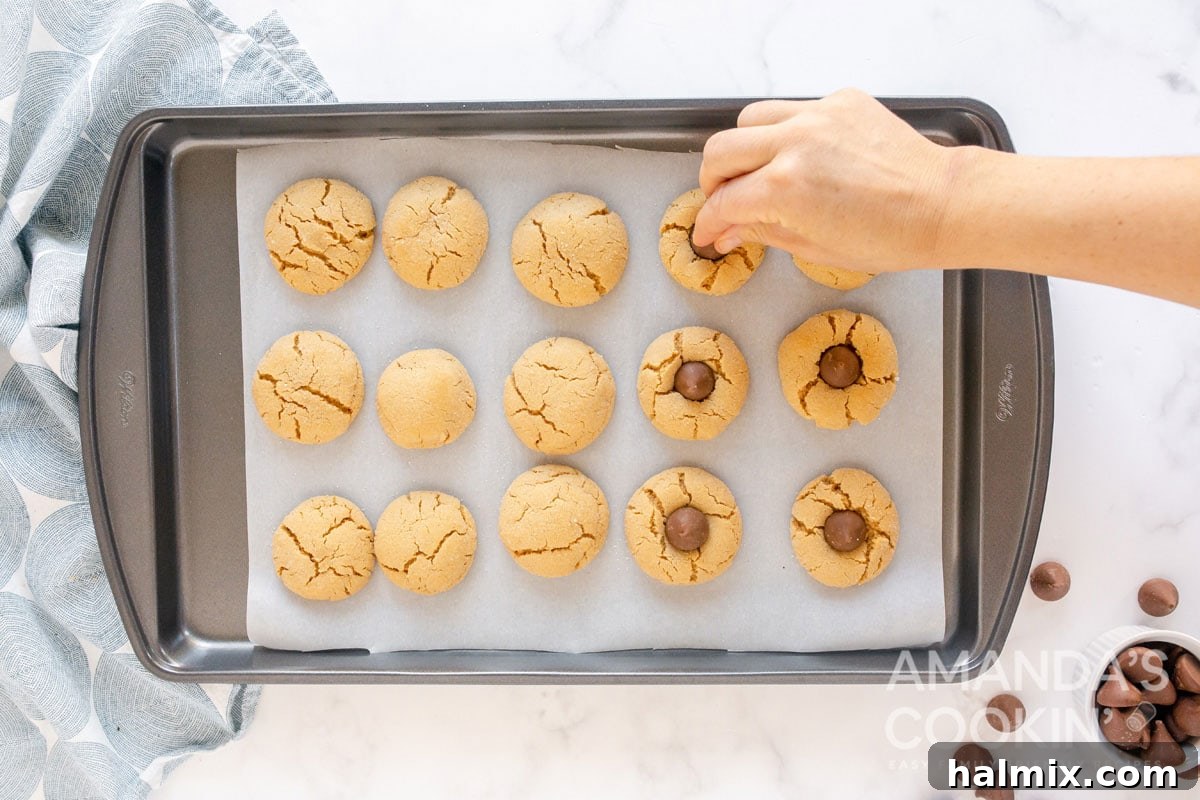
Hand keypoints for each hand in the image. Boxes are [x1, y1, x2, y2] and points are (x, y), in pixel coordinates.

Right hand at [692, 89, 958, 271]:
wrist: (941, 205)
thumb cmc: (889, 236)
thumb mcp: (814, 248)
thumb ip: (762, 232)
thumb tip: (730, 230)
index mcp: (784, 188)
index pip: (723, 202)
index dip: (708, 223)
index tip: (709, 232)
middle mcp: (794, 143)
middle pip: (720, 151)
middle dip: (712, 182)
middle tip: (725, 201)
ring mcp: (818, 115)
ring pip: (749, 120)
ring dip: (743, 148)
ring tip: (757, 172)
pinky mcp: (840, 101)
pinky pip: (793, 109)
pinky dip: (786, 133)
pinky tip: (804, 156)